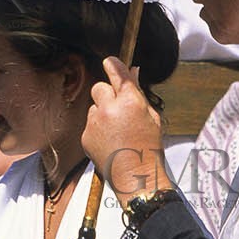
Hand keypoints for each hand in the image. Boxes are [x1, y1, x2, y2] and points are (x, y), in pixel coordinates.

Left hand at [84, 57, 171, 206]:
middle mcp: (109, 108)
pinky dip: (97, 130)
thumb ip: (139, 93)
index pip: (117, 72)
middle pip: (99, 87)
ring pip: (94, 107)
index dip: (113, 65)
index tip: (110, 61)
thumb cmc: (149, 148)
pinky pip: (90, 125)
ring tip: (117, 132)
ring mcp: (95, 123)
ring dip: (102, 113)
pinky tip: (110, 142)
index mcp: (129, 101)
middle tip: (118, 107)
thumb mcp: (152, 117)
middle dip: (106, 93)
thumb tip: (133, 72)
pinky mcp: (86, 136)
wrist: (136, 177)